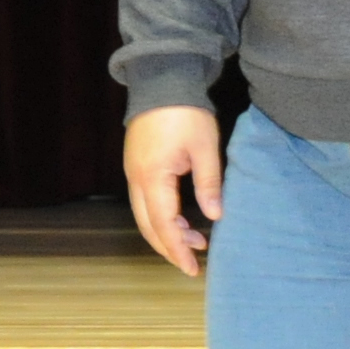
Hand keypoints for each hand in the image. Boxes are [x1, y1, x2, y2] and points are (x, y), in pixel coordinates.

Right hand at [123, 106, 227, 275]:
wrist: (161, 80)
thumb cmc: (185, 112)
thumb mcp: (204, 148)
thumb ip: (209, 184)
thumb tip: (216, 216)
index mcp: (153, 177)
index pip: (163, 225)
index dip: (177, 250)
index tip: (192, 268)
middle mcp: (136, 179)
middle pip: (148, 226)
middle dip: (170, 247)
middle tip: (193, 262)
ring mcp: (133, 172)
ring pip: (144, 215)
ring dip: (167, 231)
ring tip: (196, 239)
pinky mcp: (136, 165)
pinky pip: (145, 201)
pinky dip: (162, 216)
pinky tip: (183, 218)